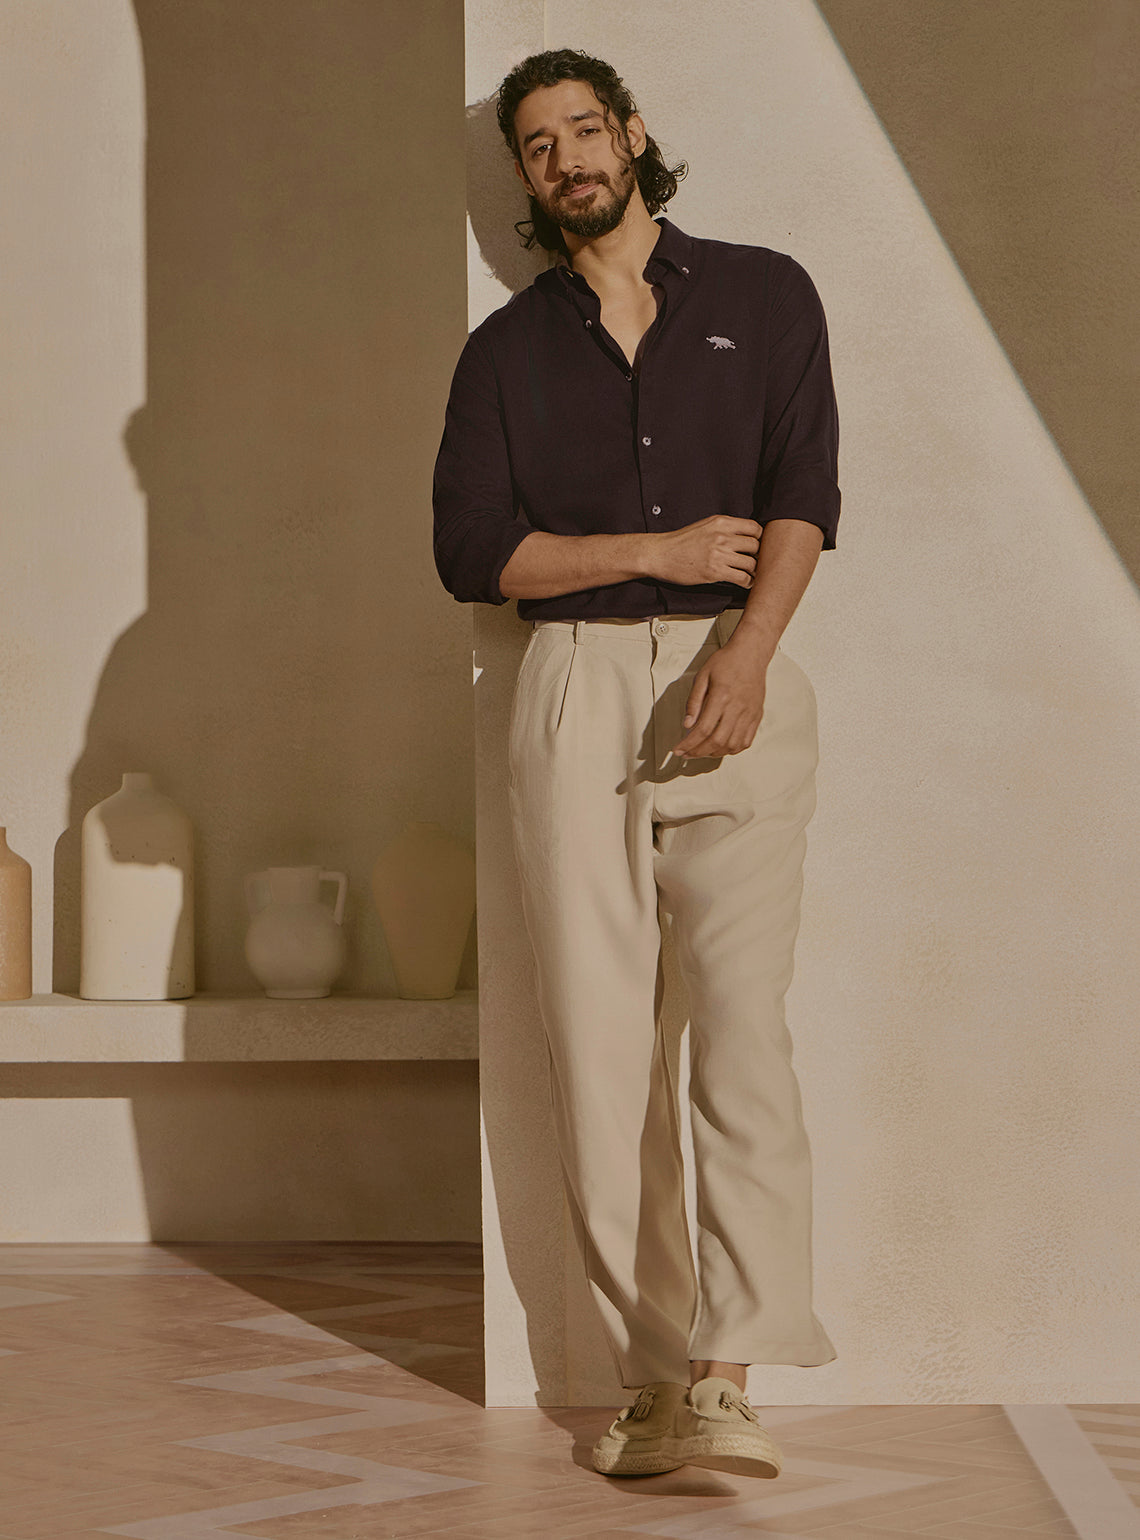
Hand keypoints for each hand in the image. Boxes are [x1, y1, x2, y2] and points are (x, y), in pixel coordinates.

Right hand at [648, 516, 761, 587]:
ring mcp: (719, 554)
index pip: (754, 527)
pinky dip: (747, 582)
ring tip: (749, 573)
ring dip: (752, 570)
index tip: (755, 545)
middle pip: (755, 546)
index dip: (758, 538)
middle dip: (756, 555)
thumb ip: (725, 528)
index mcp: (721, 522)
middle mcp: (722, 536)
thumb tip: (744, 536)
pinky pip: (742, 578)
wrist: (660, 554)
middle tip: (752, 560)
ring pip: (751, 563)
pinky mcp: (715, 571)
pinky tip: (744, 582)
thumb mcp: (705, 526)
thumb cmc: (680, 542)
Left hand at [674, 635, 771, 757]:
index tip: (678, 750)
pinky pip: (746, 741)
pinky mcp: (756, 716)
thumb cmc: (726, 662)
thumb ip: (693, 702)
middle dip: (698, 752)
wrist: (751, 654)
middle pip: (717, 741)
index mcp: (721, 697)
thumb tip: (687, 725)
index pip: (703, 729)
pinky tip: (721, 747)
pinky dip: (732, 749)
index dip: (688, 744)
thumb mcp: (702, 676)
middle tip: (686, 754)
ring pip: (732, 745)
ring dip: (715, 753)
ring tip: (702, 751)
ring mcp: (749, 713)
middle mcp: (737, 708)